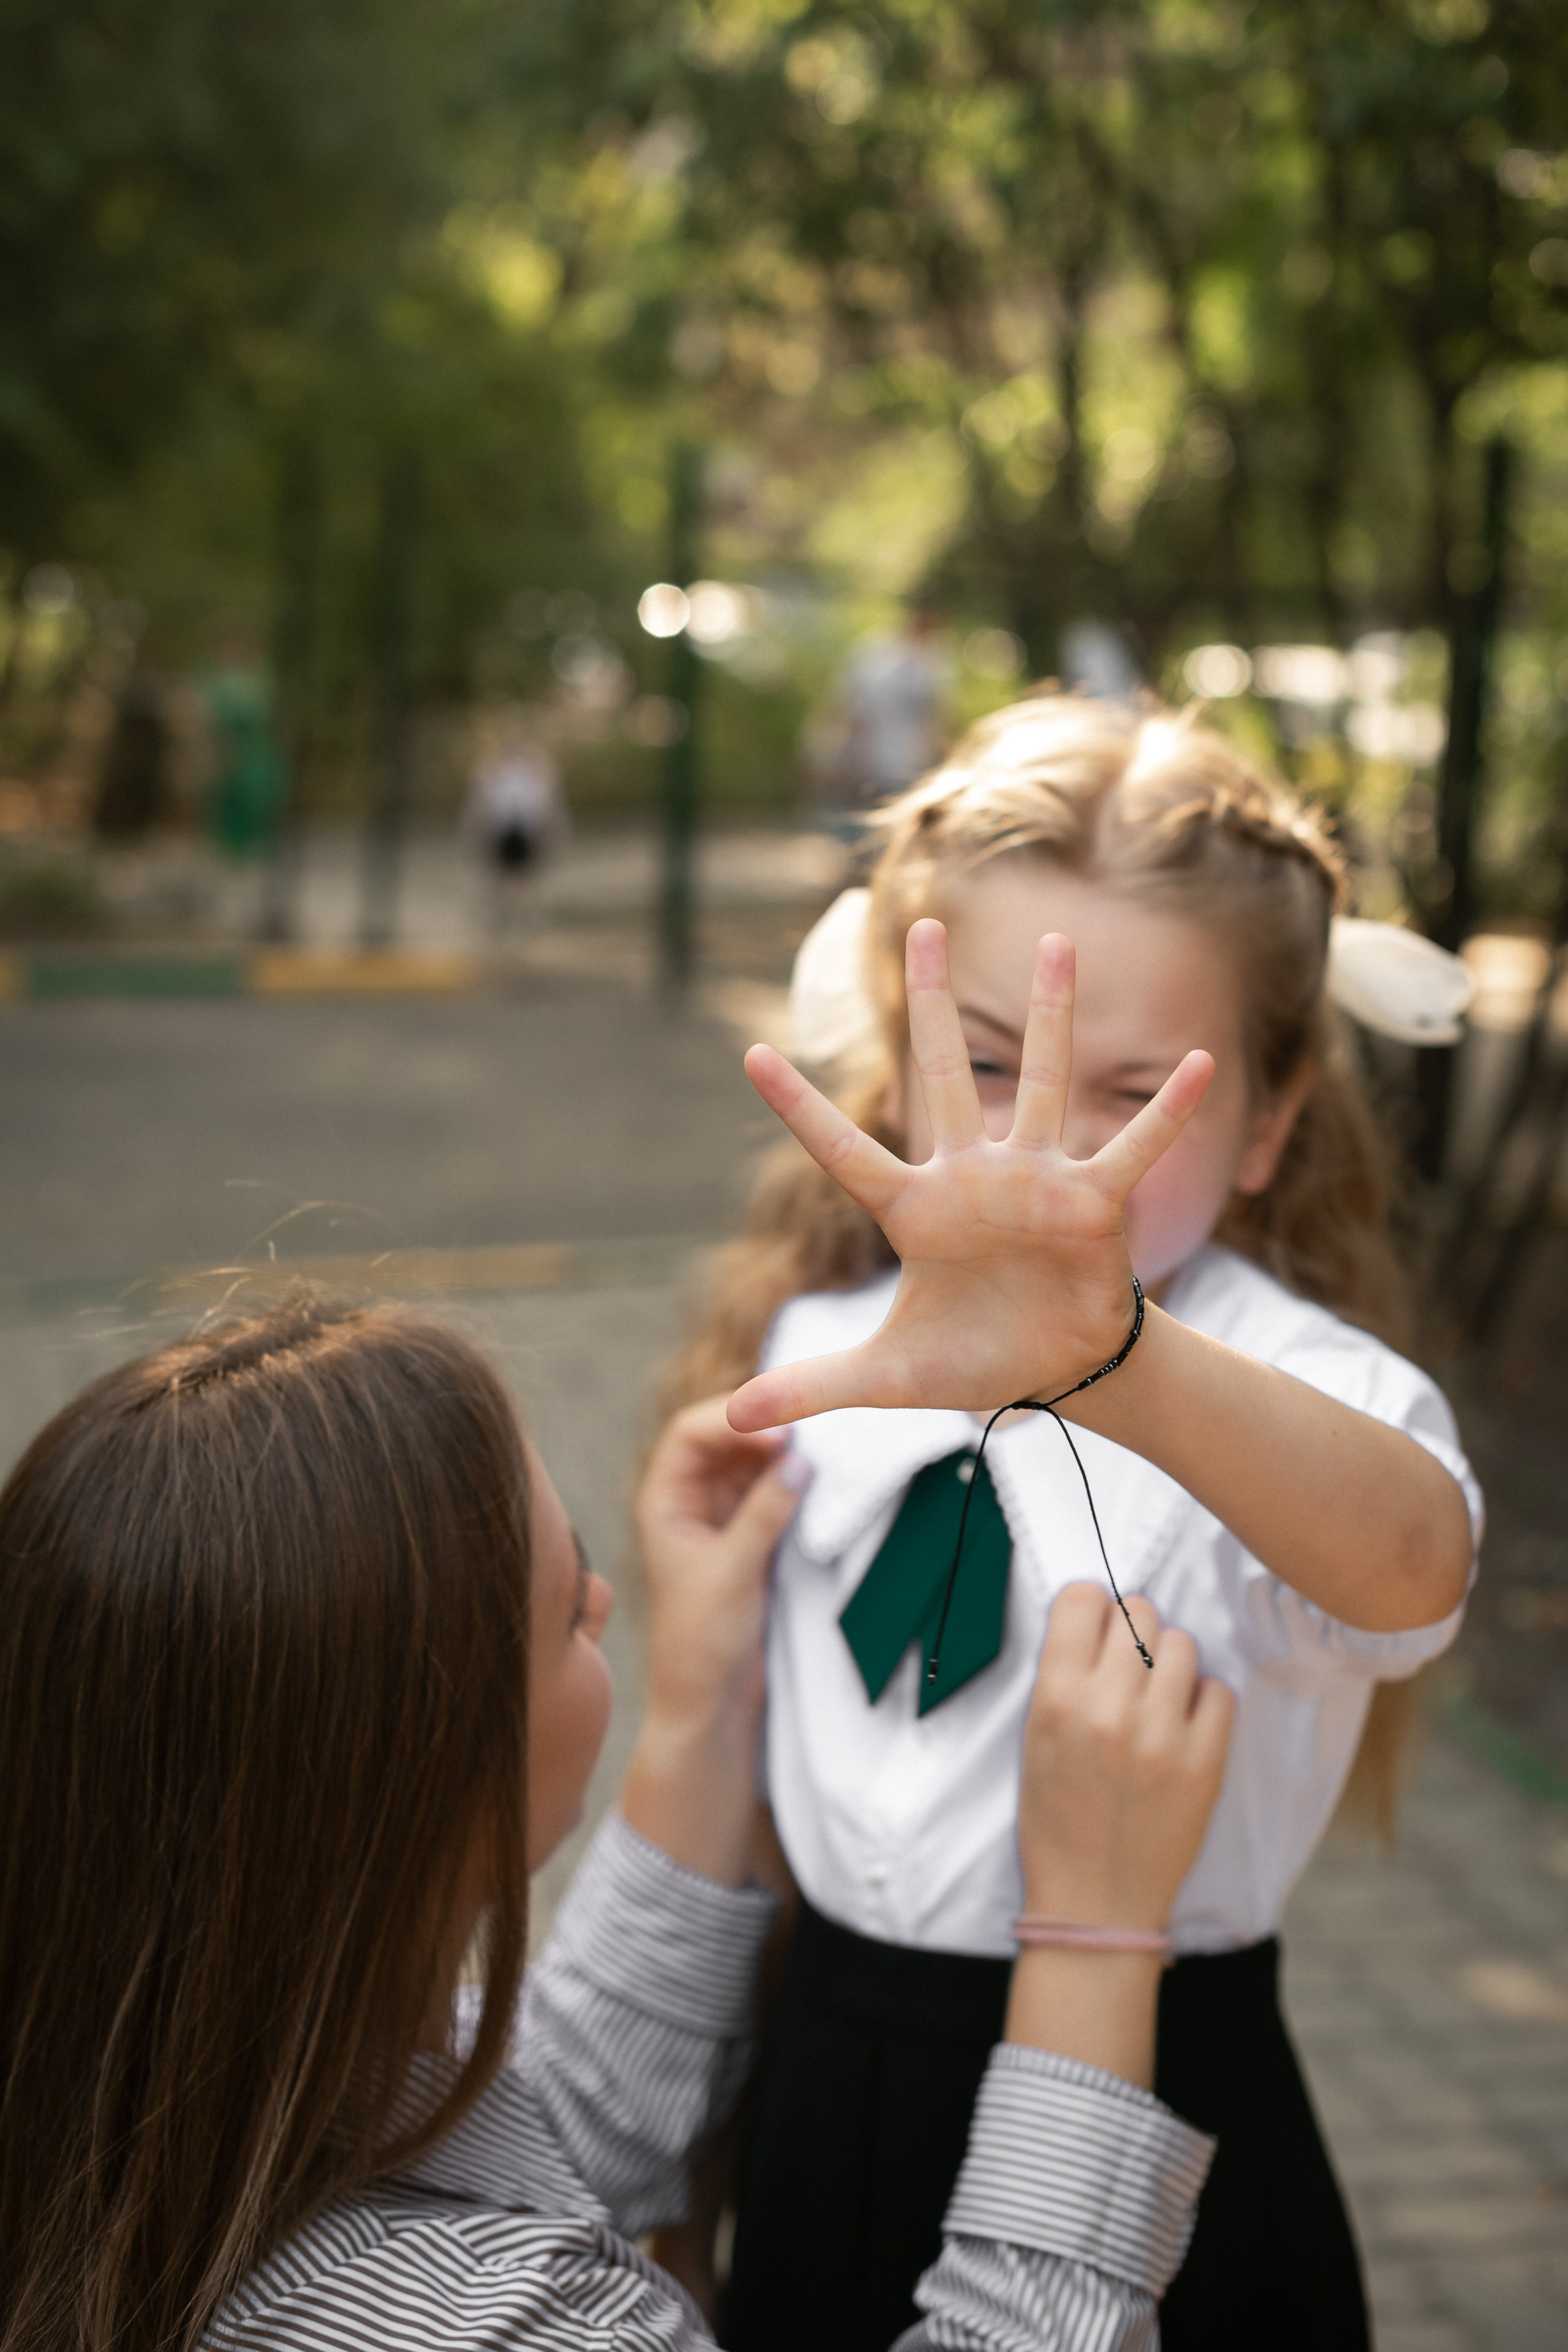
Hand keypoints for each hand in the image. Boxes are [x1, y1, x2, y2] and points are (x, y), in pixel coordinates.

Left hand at [622, 1400, 808, 1883]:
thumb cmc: (702, 1644)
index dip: (733, 1420)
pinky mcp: (751, 1535)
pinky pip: (772, 1490)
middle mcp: (689, 1500)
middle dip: (763, 1427)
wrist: (711, 1705)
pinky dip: (794, 1480)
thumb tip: (801, 1461)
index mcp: (664, 1501)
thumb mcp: (733, 1573)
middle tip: (813, 1427)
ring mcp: (721, 1515)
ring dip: (783, 1452)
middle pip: (724, 1437)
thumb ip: (765, 1514)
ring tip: (824, 1449)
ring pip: (752, 1461)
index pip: (691, 1433)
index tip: (781, 1431)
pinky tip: (822, 1478)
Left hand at [728, 920, 1211, 1429]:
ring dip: (1053, 1015)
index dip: (797, 1108)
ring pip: (1043, 1080)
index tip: (750, 1055)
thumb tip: (734, 1418)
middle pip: (945, 1073)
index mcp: (913, 1210)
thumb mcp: (886, 1379)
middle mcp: (971, 1177)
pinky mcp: (1093, 1202)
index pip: (843, 1151)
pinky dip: (1167, 1111)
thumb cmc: (971, 1361)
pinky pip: (1133, 1146)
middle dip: (933, 1003)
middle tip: (922, 927)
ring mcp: (1035, 1180)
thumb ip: (814, 1386)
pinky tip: (1202, 1063)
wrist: (1054, 1372)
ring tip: (1062, 942)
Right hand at [1018, 1586, 1233, 1931]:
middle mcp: (1108, 1707)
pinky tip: (1182, 1726)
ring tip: (1156, 1699)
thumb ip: (1064, 1676)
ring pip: (1182, 1644)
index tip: (1094, 1630)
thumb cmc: (1056, 1820)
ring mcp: (1160, 1735)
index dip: (1091, 1610)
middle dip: (1132, 1632)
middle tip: (1127, 1669)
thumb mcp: (1034, 1740)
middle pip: (1138, 1612)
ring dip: (1170, 1663)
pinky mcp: (1204, 1763)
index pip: (1083, 1598)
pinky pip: (1218, 1691)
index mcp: (1055, 1698)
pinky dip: (1202, 1701)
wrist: (1094, 1902)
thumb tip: (1100, 1618)